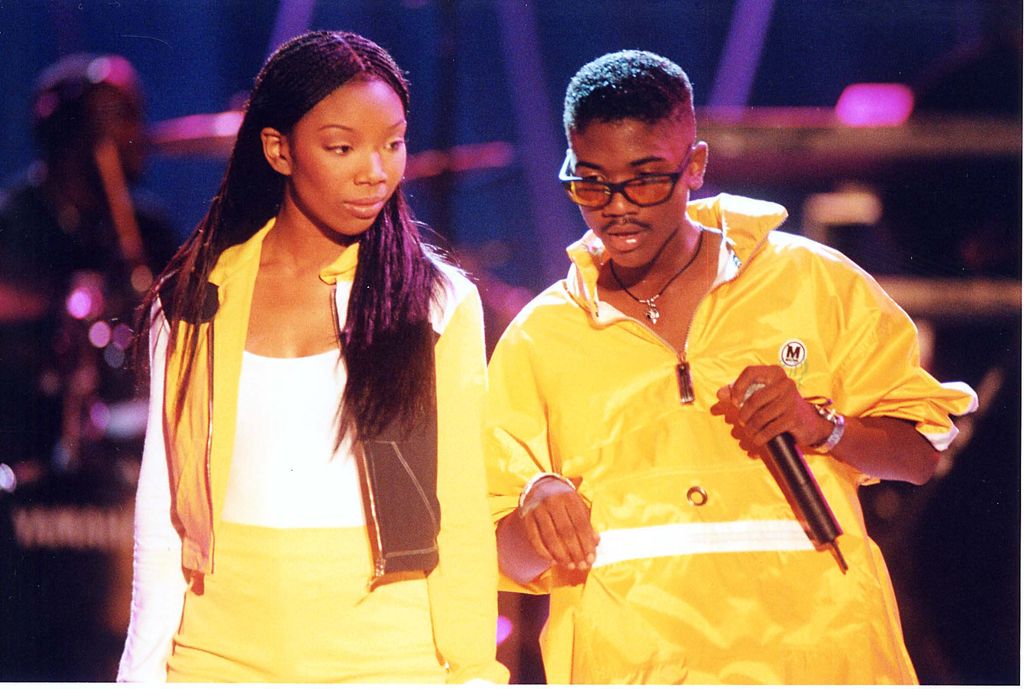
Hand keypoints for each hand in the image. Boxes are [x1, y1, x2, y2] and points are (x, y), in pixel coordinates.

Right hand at [519, 477, 599, 570]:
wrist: (539, 486)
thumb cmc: (563, 499)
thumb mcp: (577, 505)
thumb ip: (587, 523)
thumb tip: (595, 542)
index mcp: (569, 497)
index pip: (580, 523)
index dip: (586, 543)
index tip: (591, 558)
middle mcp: (552, 502)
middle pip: (566, 532)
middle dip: (575, 552)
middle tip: (581, 566)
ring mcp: (538, 510)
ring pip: (550, 537)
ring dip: (561, 555)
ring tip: (570, 565)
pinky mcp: (526, 518)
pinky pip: (535, 539)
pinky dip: (544, 552)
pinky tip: (553, 561)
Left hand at [714, 365, 831, 448]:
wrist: (810, 423)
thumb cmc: (781, 407)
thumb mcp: (761, 396)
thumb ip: (739, 393)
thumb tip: (720, 394)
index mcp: (774, 373)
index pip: (750, 372)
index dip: (738, 387)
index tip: (735, 402)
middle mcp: (785, 383)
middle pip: (754, 398)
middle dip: (744, 414)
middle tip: (743, 422)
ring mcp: (791, 401)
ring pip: (761, 416)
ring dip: (751, 428)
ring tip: (750, 432)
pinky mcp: (794, 418)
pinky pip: (770, 429)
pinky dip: (760, 437)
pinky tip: (758, 439)